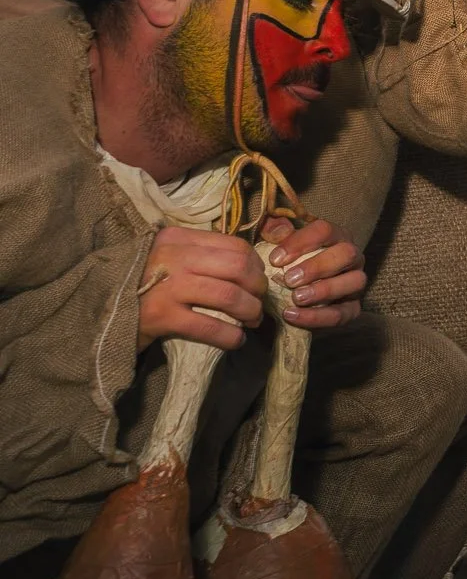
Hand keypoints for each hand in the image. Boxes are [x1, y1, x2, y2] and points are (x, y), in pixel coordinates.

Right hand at [137, 226, 265, 349]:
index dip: (255, 265)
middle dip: (257, 288)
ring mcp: (167, 287)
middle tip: (259, 303)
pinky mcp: (160, 316)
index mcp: (178, 238)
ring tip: (252, 321)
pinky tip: (236, 340)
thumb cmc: (140, 284)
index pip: (234, 245)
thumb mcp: (168, 257)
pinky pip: (208, 326)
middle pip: (238, 268)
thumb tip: (248, 268)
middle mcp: (173, 257)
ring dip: (250, 311)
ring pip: (229, 296)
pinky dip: (229, 335)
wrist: (97, 312)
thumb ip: (200, 255)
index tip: (257, 281)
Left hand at [259, 215, 364, 328]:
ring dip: (324, 290)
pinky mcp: (351, 308)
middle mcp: (351, 257)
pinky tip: (293, 315)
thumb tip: (277, 230)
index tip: (275, 259)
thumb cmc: (287, 265)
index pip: (325, 230)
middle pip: (346, 253)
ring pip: (354, 281)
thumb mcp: (278, 246)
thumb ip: (275, 232)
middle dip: (318, 266)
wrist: (291, 296)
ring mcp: (354, 282)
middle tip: (289, 279)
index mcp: (335, 236)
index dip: (301, 243)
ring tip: (296, 298)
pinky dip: (318, 317)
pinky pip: (343, 313)